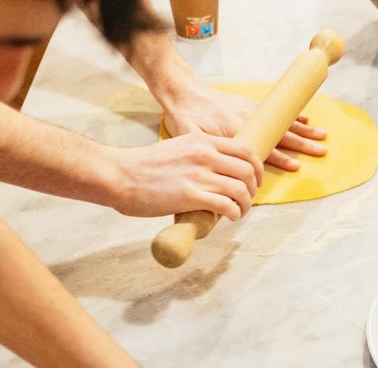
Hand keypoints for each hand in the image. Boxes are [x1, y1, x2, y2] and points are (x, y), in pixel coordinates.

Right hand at [106, 132, 261, 217]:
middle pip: (248, 170)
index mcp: (202, 140)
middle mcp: (204, 154)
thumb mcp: (177, 147)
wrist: (120, 175)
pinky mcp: (192, 196)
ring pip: (241, 190)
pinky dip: (234, 213)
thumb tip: (216, 170)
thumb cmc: (145, 166)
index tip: (255, 180)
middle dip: (254, 188)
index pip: (245, 149)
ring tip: (239, 212)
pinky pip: (227, 205)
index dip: (257, 167)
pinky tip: (229, 217)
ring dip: (246, 204)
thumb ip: (198, 153)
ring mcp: (198, 175)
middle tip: (248, 199)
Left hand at [161, 85, 326, 170]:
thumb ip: (207, 153)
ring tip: (322, 135)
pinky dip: (292, 117)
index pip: (266, 149)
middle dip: (303, 144)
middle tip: (322, 151)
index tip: (297, 167)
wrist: (183, 91)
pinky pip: (276, 113)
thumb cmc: (185, 117)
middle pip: (283, 135)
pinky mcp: (250, 106)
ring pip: (284, 123)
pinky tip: (305, 120)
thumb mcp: (191, 138)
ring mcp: (252, 112)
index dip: (282, 159)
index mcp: (239, 132)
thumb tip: (218, 174)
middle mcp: (250, 121)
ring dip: (304, 130)